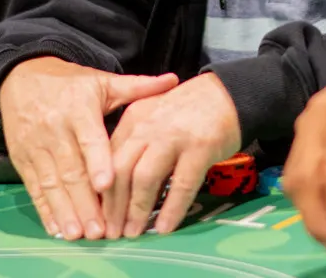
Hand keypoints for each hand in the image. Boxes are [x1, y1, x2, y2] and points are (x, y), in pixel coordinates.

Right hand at [0, 57, 177, 240]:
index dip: (98, 162)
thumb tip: (173, 81)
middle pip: (71, 169)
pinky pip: (34, 186)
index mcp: (79, 109)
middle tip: (99, 230)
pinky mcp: (22, 159)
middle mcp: (55, 129)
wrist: (21, 77)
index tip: (107, 184)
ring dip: (65, 211)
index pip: (89, 139)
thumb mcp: (102, 82)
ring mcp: (36, 146)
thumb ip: (137, 87)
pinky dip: (44, 209)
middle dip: (84, 202)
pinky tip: (56, 228)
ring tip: (79, 234)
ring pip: (51, 182)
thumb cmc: (70, 84)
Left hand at [102, 73, 240, 238]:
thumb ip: (134, 145)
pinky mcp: (200, 148)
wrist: (227, 92)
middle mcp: (149, 127)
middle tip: (111, 233)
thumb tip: (117, 189)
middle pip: (120, 170)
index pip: (107, 158)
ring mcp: (174, 137)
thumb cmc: (187, 111)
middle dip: (112, 206)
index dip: (100, 191)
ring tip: (133, 233)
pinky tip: (165, 228)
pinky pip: (182, 185)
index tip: (98, 215)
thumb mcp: (152, 118)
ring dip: (137, 210)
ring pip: (145, 178)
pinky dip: (171, 209)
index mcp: (133, 120)